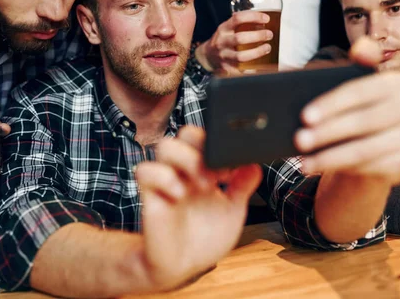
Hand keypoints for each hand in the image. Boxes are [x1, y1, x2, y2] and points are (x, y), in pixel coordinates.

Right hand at [136, 126, 261, 289]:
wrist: (182, 266)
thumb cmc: (205, 237)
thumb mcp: (232, 211)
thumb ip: (243, 186)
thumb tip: (254, 164)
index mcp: (204, 169)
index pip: (206, 139)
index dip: (220, 146)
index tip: (233, 167)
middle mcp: (184, 170)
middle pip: (186, 133)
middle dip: (203, 146)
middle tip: (218, 174)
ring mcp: (166, 181)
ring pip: (166, 145)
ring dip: (187, 159)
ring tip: (203, 185)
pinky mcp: (150, 195)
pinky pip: (145, 171)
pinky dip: (163, 177)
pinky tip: (180, 194)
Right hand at [194, 10, 272, 73]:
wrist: (207, 56)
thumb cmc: (222, 40)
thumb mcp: (227, 28)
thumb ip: (240, 23)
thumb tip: (262, 19)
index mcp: (223, 29)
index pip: (238, 19)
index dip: (253, 17)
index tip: (266, 18)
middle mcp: (222, 42)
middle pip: (240, 38)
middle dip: (257, 36)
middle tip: (269, 34)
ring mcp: (224, 56)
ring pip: (241, 56)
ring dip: (257, 52)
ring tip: (267, 48)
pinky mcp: (227, 68)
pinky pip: (241, 70)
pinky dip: (253, 69)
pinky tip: (261, 66)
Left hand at [295, 37, 399, 185]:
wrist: (372, 150)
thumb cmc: (357, 112)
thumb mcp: (352, 88)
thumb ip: (356, 64)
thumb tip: (363, 47)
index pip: (362, 90)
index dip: (331, 104)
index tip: (305, 116)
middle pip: (365, 120)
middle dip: (328, 132)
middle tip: (300, 140)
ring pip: (366, 148)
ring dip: (330, 156)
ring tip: (303, 161)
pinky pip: (372, 167)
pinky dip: (342, 168)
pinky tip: (320, 167)